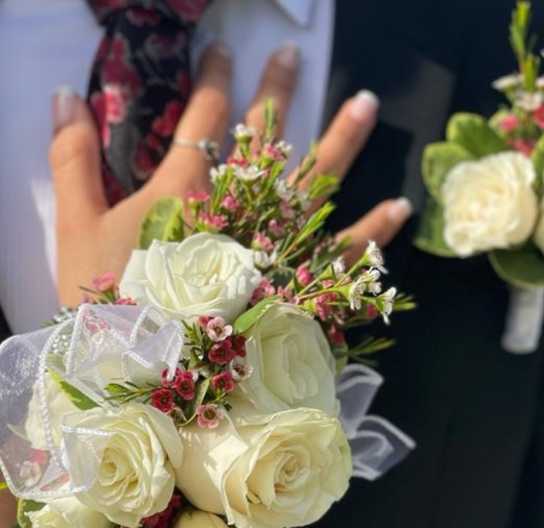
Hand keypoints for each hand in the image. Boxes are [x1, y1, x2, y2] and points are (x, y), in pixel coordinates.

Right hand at [52, 43, 411, 305]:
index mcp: (189, 190)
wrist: (152, 380)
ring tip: (367, 102)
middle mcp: (243, 208)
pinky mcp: (304, 286)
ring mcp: (279, 246)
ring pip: (315, 184)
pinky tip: (399, 206)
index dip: (212, 78)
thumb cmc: (113, 306)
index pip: (204, 117)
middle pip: (264, 138)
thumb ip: (69, 161)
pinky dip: (374, 231)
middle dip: (275, 90)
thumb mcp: (77, 231)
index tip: (222, 50)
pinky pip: (346, 256)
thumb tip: (63, 96)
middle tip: (289, 53)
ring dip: (343, 141)